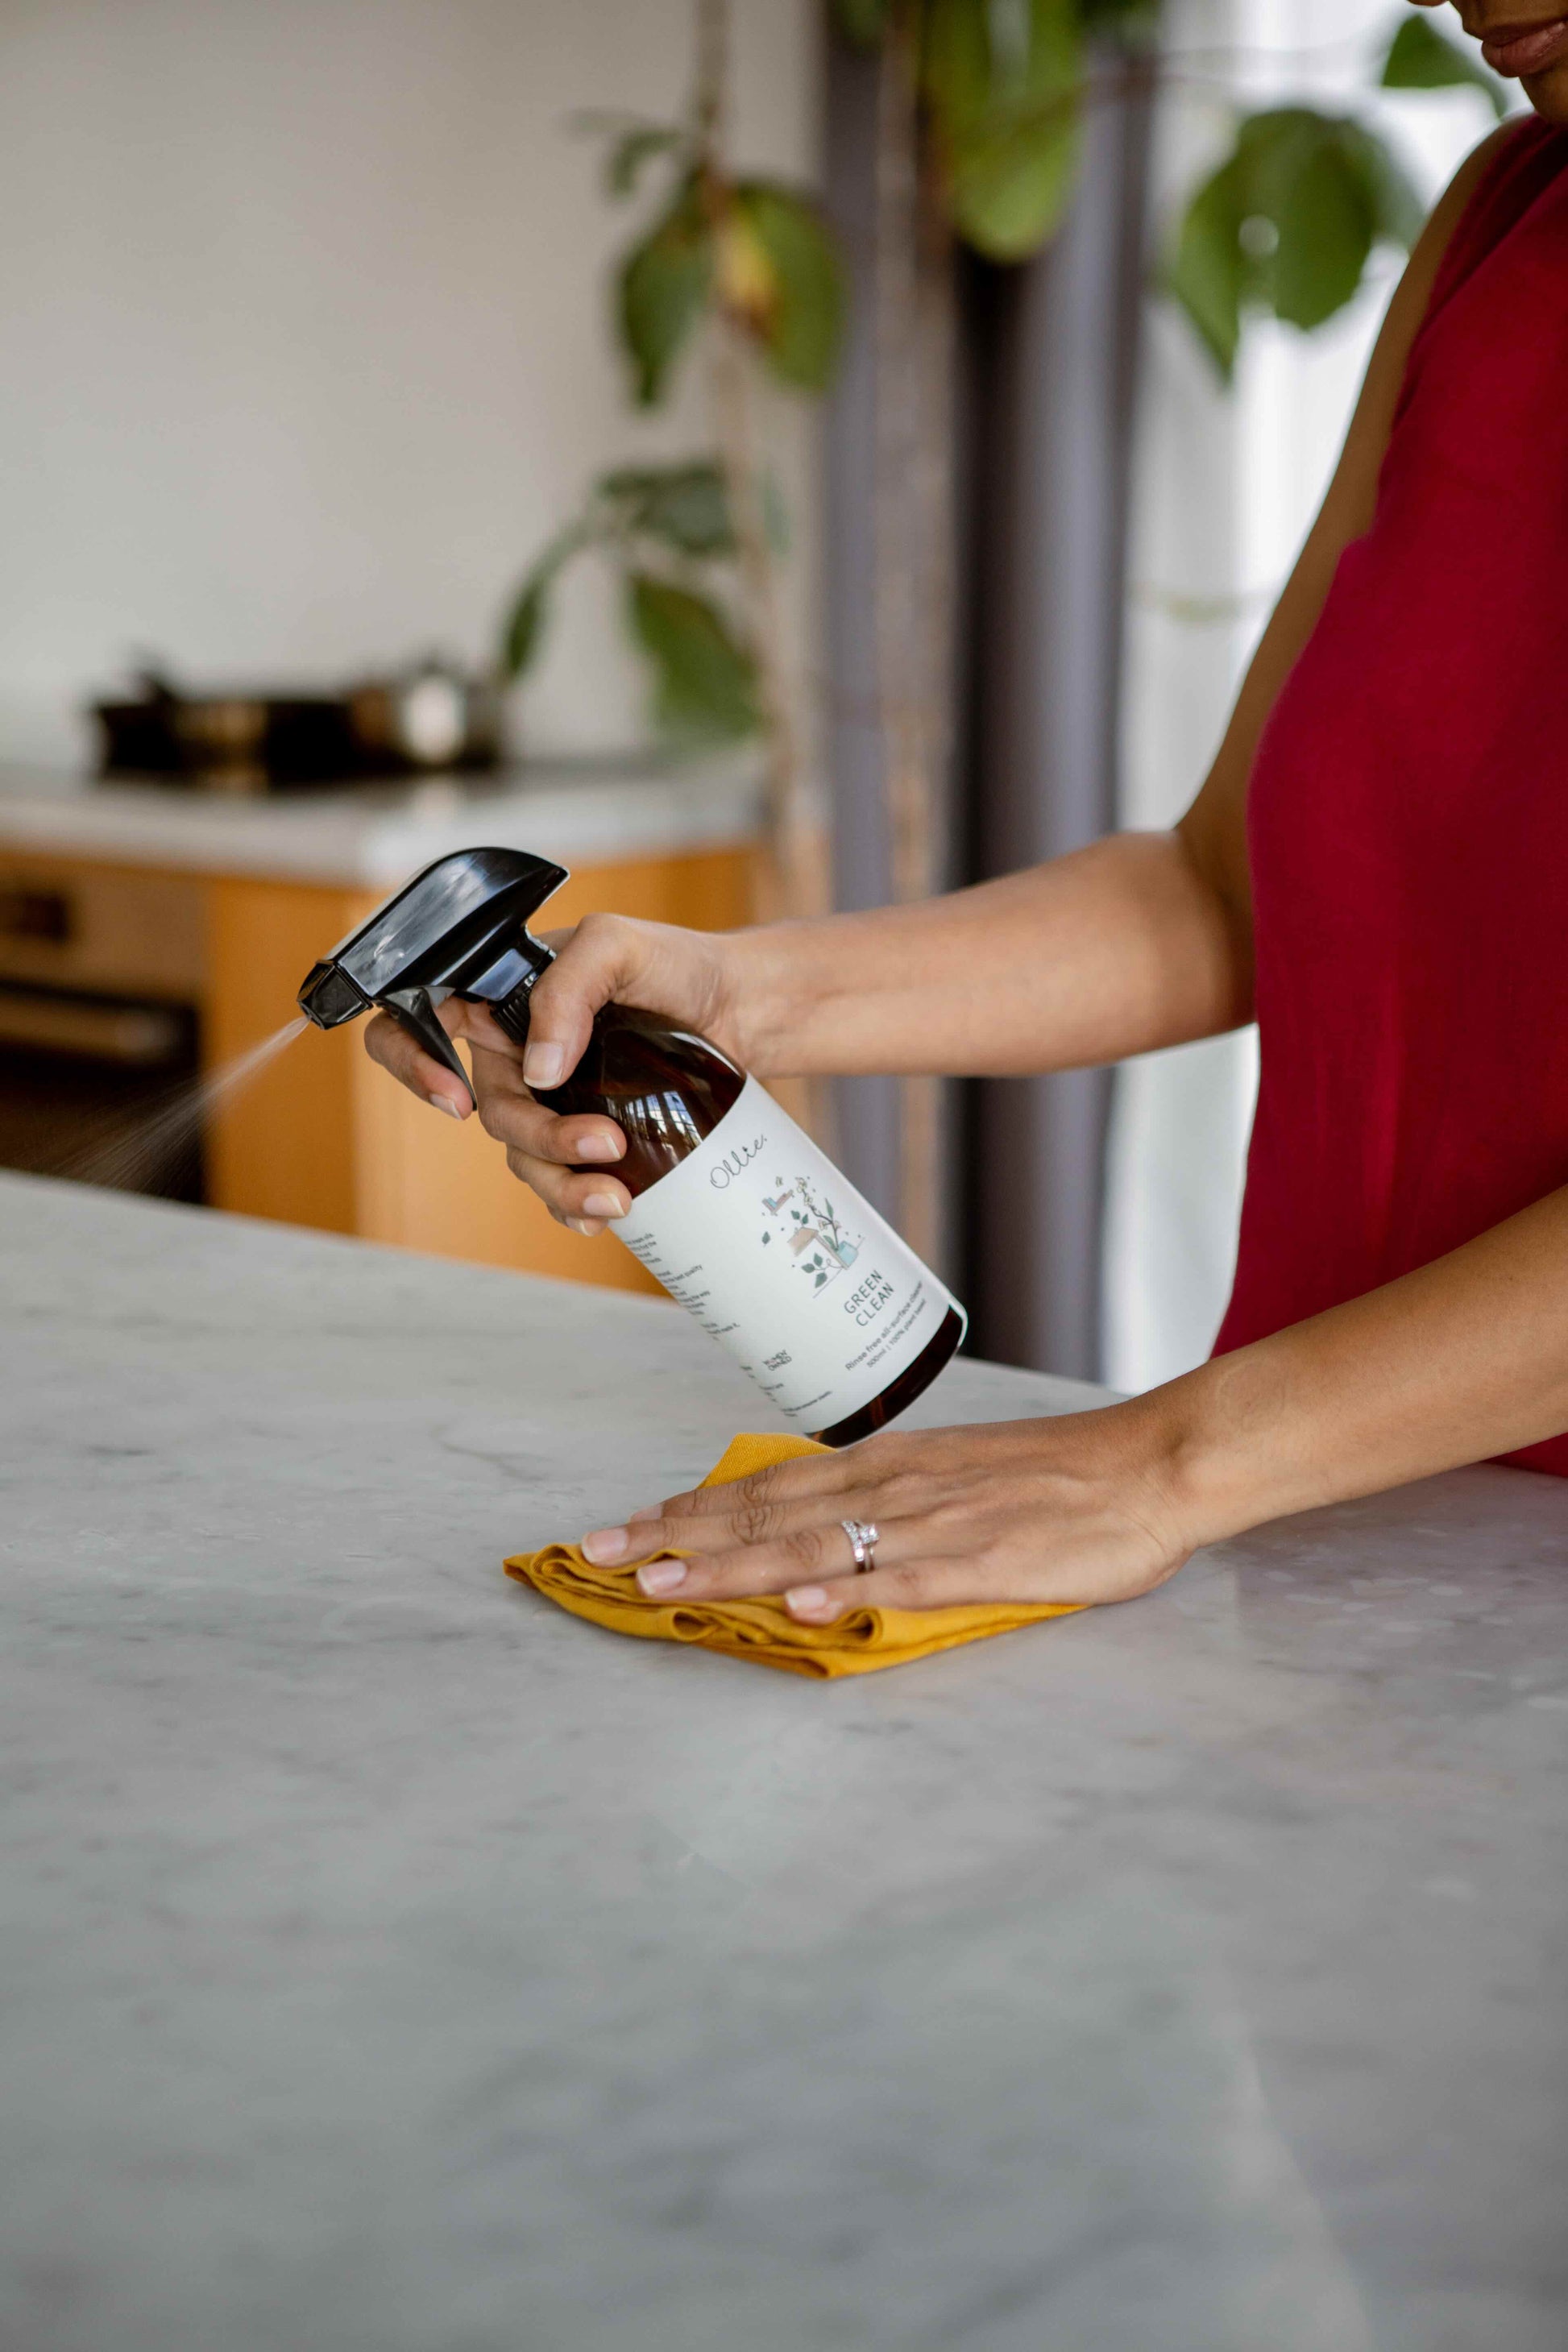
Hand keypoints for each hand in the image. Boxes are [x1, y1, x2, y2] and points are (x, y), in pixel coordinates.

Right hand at [363, 912, 746, 1235]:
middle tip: (606, 1143)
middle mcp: (513, 1052)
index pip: (418, 1021)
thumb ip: (568, 987)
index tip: (454, 1100)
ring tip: (618, 1195)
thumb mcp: (617, 945)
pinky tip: (603, 1214)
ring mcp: (548, 1099)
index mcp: (500, 997)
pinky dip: (573, 1205)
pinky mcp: (583, 1133)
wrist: (739, 1007)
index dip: (413, 1063)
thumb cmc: (674, 962)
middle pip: (492, 1111)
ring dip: (562, 1183)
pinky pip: (557, 1183)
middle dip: (542, 1138)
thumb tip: (537, 1068)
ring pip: (523, 1157)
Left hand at [579, 1405, 1194, 1618]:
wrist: (1149, 1465)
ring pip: (812, 1544)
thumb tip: (818, 1539)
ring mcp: (934, 1526)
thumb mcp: (958, 1478)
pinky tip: (793, 1603)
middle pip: (765, 1511)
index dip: (691, 1508)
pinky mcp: (981, 1564)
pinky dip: (842, 1589)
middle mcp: (894, 1488)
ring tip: (662, 1580)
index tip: (626, 1527)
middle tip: (595, 1557)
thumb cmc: (1059, 1478)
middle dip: (676, 1535)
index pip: (767, 1486)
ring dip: (731, 1562)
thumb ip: (888, 1507)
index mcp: (887, 1468)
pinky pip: (901, 1580)